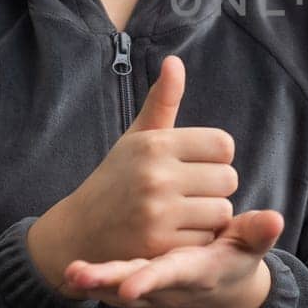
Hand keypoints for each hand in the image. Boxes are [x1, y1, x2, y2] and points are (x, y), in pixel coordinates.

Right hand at [27, 55, 240, 298]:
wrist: (78, 232)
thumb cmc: (117, 178)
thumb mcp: (137, 138)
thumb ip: (162, 102)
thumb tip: (175, 61)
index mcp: (155, 144)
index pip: (223, 144)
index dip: (216, 158)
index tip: (196, 166)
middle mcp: (157, 175)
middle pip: (229, 179)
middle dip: (215, 188)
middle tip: (189, 194)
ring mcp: (158, 212)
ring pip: (222, 211)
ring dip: (209, 217)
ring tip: (183, 214)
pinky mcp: (160, 246)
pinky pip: (206, 240)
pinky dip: (197, 240)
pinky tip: (175, 234)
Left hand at [62, 209, 284, 307]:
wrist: (219, 292)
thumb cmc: (235, 261)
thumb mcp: (249, 248)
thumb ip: (258, 232)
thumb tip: (275, 219)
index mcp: (197, 271)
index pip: (173, 273)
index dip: (152, 279)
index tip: (129, 288)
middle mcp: (169, 285)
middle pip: (136, 284)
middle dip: (110, 282)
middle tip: (79, 276)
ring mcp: (149, 288)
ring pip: (117, 287)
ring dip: (95, 282)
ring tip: (71, 273)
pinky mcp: (135, 282)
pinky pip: (110, 283)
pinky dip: (93, 280)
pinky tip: (71, 268)